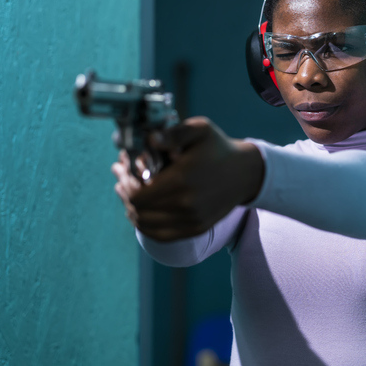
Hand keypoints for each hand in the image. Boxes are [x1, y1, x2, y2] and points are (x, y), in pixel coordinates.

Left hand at [111, 116, 263, 241]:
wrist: (244, 172)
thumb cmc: (218, 148)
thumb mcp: (199, 129)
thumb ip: (172, 133)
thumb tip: (150, 140)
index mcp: (182, 179)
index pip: (137, 193)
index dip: (125, 183)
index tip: (124, 169)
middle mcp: (186, 204)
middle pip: (138, 209)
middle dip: (125, 193)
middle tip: (121, 178)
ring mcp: (191, 220)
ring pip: (145, 224)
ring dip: (132, 209)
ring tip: (127, 193)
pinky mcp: (195, 229)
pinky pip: (159, 235)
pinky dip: (145, 224)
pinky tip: (140, 212)